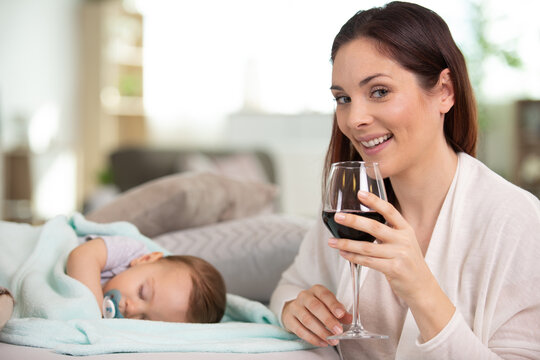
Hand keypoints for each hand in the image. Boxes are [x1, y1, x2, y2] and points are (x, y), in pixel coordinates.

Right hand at [282, 285, 351, 346]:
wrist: (296, 309)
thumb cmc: (316, 307)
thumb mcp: (329, 306)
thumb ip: (340, 313)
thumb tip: (350, 319)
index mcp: (316, 290)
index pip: (325, 295)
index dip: (333, 305)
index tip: (341, 314)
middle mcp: (304, 296)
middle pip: (315, 306)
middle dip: (328, 320)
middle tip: (338, 331)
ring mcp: (295, 307)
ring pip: (307, 319)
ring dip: (321, 332)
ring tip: (332, 340)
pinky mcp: (289, 319)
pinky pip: (300, 330)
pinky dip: (312, 338)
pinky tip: (322, 342)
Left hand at [327, 190, 454, 340]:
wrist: (422, 287)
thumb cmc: (408, 263)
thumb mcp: (405, 242)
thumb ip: (389, 232)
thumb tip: (362, 223)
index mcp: (406, 229)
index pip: (389, 210)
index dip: (374, 201)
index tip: (360, 193)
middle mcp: (403, 240)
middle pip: (374, 227)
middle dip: (353, 221)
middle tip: (338, 217)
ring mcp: (399, 255)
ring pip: (367, 247)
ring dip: (347, 243)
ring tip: (332, 241)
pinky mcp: (393, 269)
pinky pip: (368, 261)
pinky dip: (353, 257)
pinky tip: (343, 253)